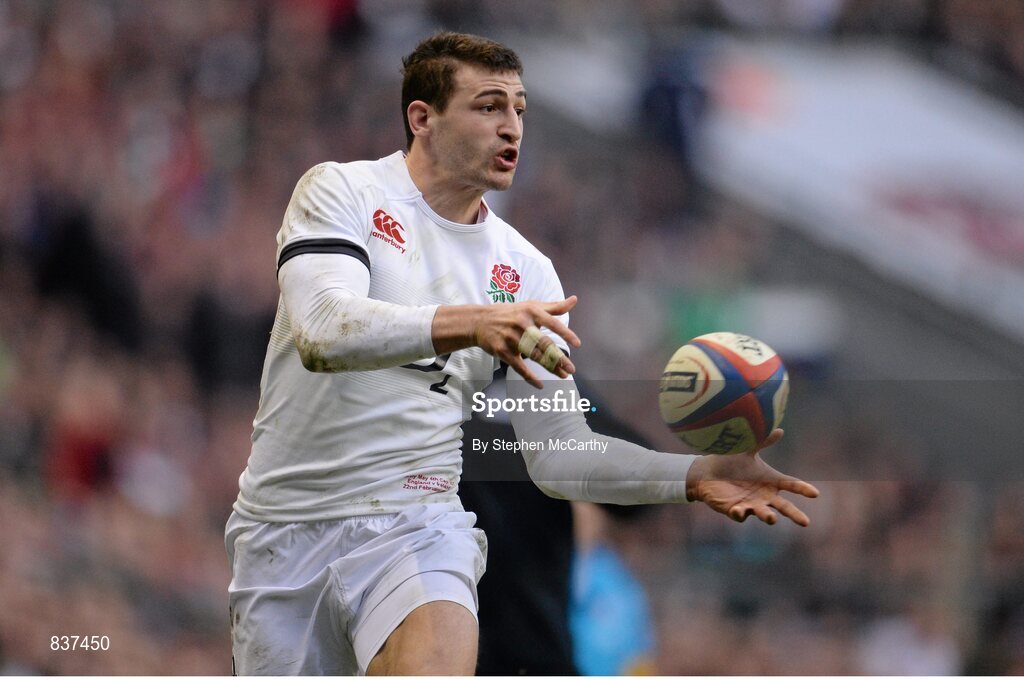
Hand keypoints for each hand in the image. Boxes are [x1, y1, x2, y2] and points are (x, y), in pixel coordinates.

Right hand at [475, 296, 581, 387]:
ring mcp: (511, 339)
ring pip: (533, 356)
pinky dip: (529, 377)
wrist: (480, 321)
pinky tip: (540, 384)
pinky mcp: (502, 351)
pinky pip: (518, 367)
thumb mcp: (531, 306)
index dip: (565, 333)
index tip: (577, 344)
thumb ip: (554, 306)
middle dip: (558, 357)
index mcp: (531, 312)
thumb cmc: (510, 313)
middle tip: (571, 368)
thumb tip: (574, 300)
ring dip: (549, 367)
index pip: (552, 323)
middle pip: (544, 343)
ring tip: (563, 375)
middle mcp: (522, 325)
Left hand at [685, 429, 818, 525]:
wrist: (708, 471)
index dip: (803, 489)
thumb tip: (779, 430)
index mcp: (771, 481)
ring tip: (772, 519)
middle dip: (795, 514)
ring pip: (763, 514)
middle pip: (784, 507)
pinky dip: (740, 514)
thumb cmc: (731, 462)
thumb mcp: (748, 451)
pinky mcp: (735, 510)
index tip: (815, 493)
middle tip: (805, 522)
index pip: (791, 485)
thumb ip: (763, 442)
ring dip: (768, 517)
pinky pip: (739, 515)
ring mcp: (751, 505)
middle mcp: (764, 496)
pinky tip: (738, 510)